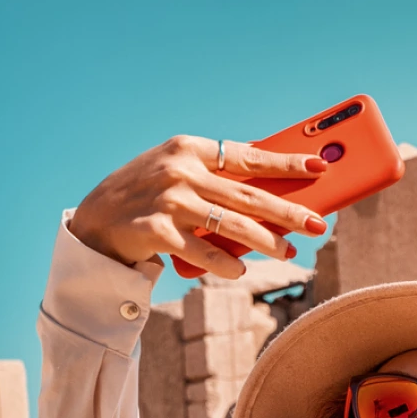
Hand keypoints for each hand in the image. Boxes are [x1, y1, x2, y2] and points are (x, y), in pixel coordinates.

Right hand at [68, 135, 329, 277]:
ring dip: (265, 241)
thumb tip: (274, 188)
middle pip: (247, 195)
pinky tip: (241, 269)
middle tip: (318, 224)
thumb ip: (216, 174)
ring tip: (288, 252)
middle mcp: (180, 171)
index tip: (320, 166)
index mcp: (189, 148)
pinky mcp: (156, 230)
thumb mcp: (177, 171)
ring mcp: (168, 201)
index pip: (248, 156)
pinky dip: (223, 262)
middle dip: (288, 211)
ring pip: (230, 224)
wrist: (96, 220)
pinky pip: (200, 251)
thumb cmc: (148, 193)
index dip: (286, 163)